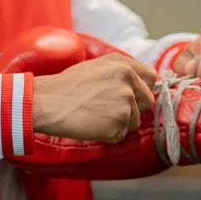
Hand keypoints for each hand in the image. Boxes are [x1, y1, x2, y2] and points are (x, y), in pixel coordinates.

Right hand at [31, 54, 156, 143]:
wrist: (48, 102)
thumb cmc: (67, 86)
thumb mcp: (97, 67)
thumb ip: (120, 72)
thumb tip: (137, 86)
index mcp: (123, 64)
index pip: (151, 77)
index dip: (142, 89)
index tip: (132, 96)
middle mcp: (128, 79)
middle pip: (147, 101)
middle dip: (133, 109)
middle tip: (109, 110)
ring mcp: (125, 100)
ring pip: (135, 121)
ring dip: (119, 124)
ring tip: (96, 117)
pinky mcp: (119, 121)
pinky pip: (121, 135)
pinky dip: (108, 135)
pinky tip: (92, 125)